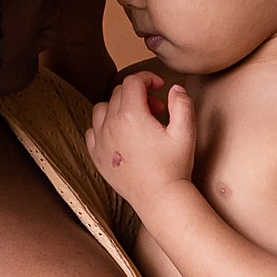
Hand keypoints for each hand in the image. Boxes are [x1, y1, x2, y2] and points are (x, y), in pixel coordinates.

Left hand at [85, 71, 195, 207]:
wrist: (160, 198)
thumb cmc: (174, 166)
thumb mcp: (185, 131)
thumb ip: (182, 104)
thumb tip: (175, 88)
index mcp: (132, 115)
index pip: (133, 81)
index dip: (147, 78)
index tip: (159, 87)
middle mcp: (111, 124)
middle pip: (118, 93)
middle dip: (138, 94)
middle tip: (156, 110)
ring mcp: (100, 141)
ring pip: (101, 109)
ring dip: (118, 107)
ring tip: (136, 121)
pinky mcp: (96, 156)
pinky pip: (92, 131)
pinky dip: (103, 127)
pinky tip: (120, 136)